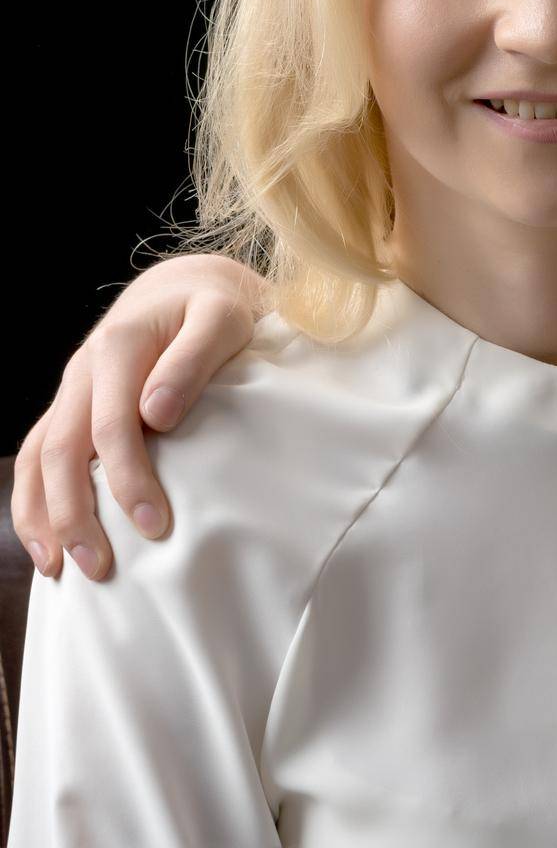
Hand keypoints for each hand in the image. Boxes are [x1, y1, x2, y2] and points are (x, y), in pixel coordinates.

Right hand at [12, 254, 266, 580]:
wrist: (188, 286)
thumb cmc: (215, 307)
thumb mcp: (222, 319)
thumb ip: (193, 359)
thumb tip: (157, 416)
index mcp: (119, 346)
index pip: (112, 426)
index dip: (129, 479)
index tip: (156, 526)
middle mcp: (83, 370)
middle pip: (63, 450)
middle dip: (76, 514)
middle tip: (102, 567)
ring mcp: (71, 389)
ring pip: (38, 457)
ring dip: (44, 516)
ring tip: (62, 569)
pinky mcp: (70, 405)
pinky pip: (36, 456)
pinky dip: (34, 501)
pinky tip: (47, 543)